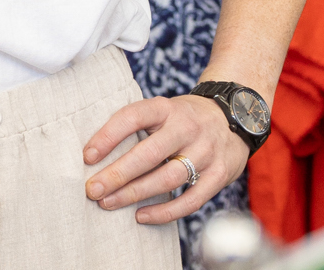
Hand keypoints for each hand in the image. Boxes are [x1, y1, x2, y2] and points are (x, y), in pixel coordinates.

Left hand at [80, 93, 249, 225]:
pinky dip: (165, 212)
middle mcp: (187, 128)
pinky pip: (191, 200)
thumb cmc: (184, 118)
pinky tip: (141, 215)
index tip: (87, 156)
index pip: (133, 117)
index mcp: (166, 108)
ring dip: (135, 194)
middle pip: (149, 154)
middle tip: (92, 189)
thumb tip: (96, 153)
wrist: (235, 117)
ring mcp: (206, 152)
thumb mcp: (163, 110)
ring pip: (167, 179)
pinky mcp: (219, 175)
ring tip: (108, 203)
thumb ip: (138, 126)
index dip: (108, 136)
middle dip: (117, 174)